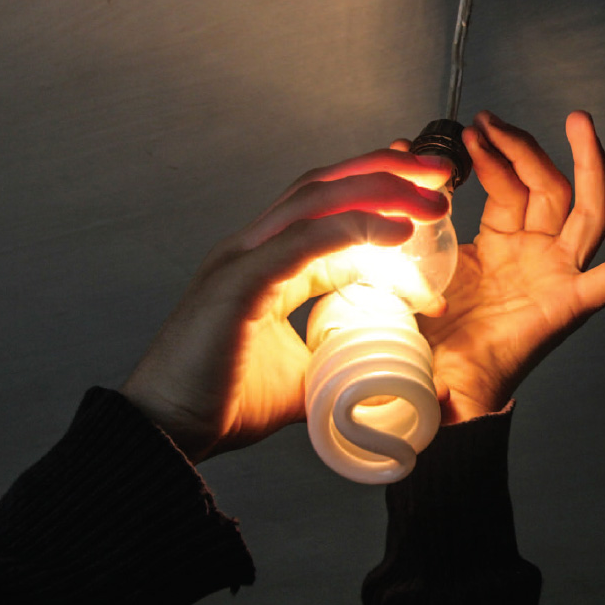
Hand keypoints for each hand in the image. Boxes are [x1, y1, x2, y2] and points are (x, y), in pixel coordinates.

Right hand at [120, 150, 452, 462]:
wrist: (167, 433)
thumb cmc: (223, 401)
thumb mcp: (301, 371)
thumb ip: (336, 351)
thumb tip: (382, 361)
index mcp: (264, 263)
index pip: (325, 210)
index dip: (375, 192)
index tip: (421, 190)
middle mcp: (252, 249)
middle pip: (323, 188)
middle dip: (385, 171)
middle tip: (437, 172)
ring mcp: (242, 260)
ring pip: (316, 202)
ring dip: (379, 189)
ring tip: (431, 194)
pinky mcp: (239, 284)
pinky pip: (303, 243)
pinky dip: (353, 228)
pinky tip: (397, 229)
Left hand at [419, 111, 604, 423]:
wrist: (441, 389)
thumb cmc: (431, 335)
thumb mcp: (414, 267)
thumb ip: (405, 216)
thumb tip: (393, 152)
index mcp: (499, 246)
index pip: (507, 187)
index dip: (493, 158)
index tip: (468, 132)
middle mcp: (535, 255)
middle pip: (547, 187)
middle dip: (525, 148)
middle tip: (496, 118)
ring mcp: (558, 276)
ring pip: (584, 211)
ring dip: (585, 165)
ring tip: (578, 120)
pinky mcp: (573, 305)